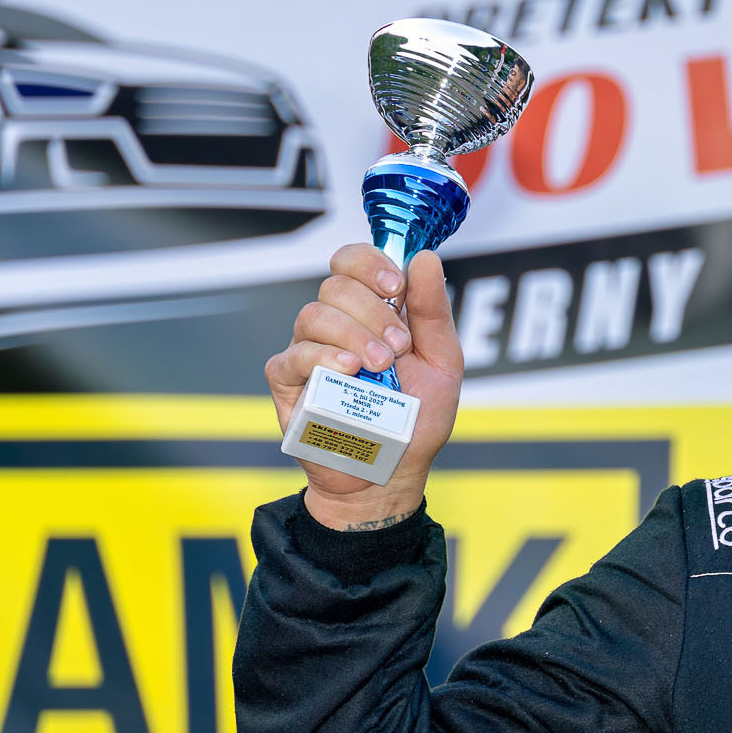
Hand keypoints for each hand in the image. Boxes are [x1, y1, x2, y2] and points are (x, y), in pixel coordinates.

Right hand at [264, 244, 462, 526]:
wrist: (393, 474)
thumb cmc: (416, 419)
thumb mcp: (442, 362)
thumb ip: (433, 312)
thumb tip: (424, 258)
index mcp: (371, 313)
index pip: (352, 263)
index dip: (369, 263)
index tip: (395, 286)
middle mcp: (336, 326)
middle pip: (335, 286)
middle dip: (372, 311)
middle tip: (398, 347)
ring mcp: (309, 353)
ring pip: (313, 316)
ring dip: (352, 334)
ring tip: (379, 365)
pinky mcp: (289, 384)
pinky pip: (293, 356)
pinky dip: (321, 357)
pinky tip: (347, 370)